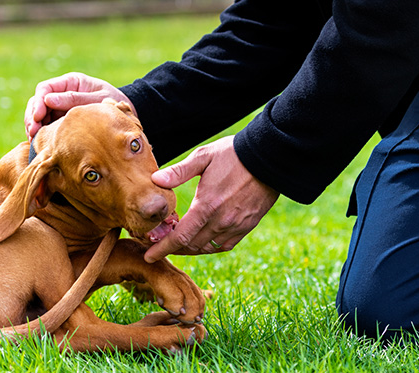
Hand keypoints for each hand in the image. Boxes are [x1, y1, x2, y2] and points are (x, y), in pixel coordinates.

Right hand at [25, 73, 134, 140]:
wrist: (128, 112)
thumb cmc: (115, 102)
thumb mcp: (98, 98)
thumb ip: (75, 98)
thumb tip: (48, 99)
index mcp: (71, 82)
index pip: (45, 88)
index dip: (38, 102)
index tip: (38, 117)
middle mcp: (63, 93)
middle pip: (38, 101)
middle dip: (32, 116)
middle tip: (32, 131)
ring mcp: (61, 107)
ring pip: (39, 114)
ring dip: (33, 125)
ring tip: (33, 139)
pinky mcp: (63, 120)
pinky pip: (47, 125)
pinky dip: (41, 133)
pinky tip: (40, 143)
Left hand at [144, 136, 278, 262]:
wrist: (269, 159)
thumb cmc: (234, 155)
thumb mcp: (203, 157)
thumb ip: (178, 171)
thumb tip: (155, 180)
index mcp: (207, 206)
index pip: (179, 237)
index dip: (162, 249)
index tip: (149, 256)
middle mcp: (221, 222)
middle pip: (190, 245)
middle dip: (173, 248)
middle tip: (160, 243)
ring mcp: (235, 226)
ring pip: (206, 248)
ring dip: (190, 247)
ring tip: (178, 241)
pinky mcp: (246, 226)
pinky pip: (223, 245)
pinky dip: (209, 246)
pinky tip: (201, 238)